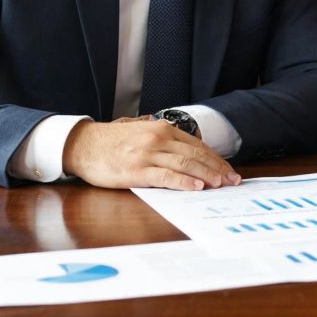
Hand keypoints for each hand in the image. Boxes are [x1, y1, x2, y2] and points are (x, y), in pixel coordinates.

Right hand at [62, 118, 240, 189]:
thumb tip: (188, 152)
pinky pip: (165, 176)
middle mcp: (157, 139)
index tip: (228, 169)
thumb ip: (164, 140)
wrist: (83, 145)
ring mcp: (147, 154)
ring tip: (222, 185)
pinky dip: (183, 182)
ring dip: (207, 175)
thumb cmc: (112, 142)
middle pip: (195, 154)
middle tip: (233, 180)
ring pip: (185, 165)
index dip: (215, 158)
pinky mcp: (136, 170)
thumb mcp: (142, 132)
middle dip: (217, 168)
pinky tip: (196, 187)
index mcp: (161, 129)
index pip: (197, 145)